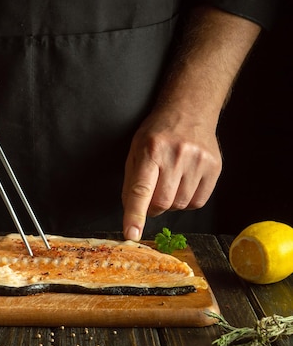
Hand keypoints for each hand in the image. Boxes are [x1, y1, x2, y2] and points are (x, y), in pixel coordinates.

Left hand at [121, 107, 221, 240]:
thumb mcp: (135, 151)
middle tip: (151, 195)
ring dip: (170, 203)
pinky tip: (183, 184)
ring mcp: (198, 162)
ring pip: (180, 205)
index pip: (141, 190)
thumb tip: (131, 213)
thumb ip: (131, 182)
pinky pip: (197, 202)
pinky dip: (186, 201)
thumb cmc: (157, 133)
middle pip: (162, 202)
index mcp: (151, 150)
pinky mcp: (215, 168)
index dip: (135, 215)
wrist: (190, 111)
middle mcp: (176, 156)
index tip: (131, 234)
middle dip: (153, 207)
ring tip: (169, 182)